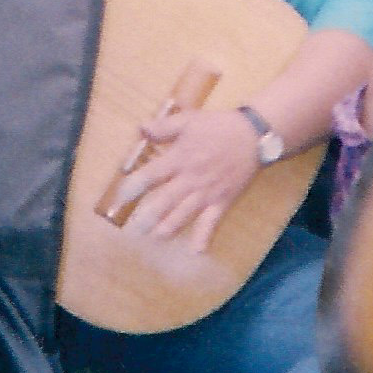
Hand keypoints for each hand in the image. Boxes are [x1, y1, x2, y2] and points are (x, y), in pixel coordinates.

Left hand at [108, 104, 264, 251]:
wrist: (253, 137)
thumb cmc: (219, 127)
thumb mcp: (189, 120)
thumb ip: (164, 127)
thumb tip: (140, 129)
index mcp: (179, 159)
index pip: (150, 176)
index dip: (132, 188)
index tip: (119, 197)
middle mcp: (189, 180)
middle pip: (163, 203)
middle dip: (146, 218)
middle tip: (132, 230)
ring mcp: (206, 194)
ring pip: (183, 216)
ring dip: (167, 230)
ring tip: (154, 239)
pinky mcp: (222, 202)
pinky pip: (211, 223)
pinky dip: (204, 238)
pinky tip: (196, 252)